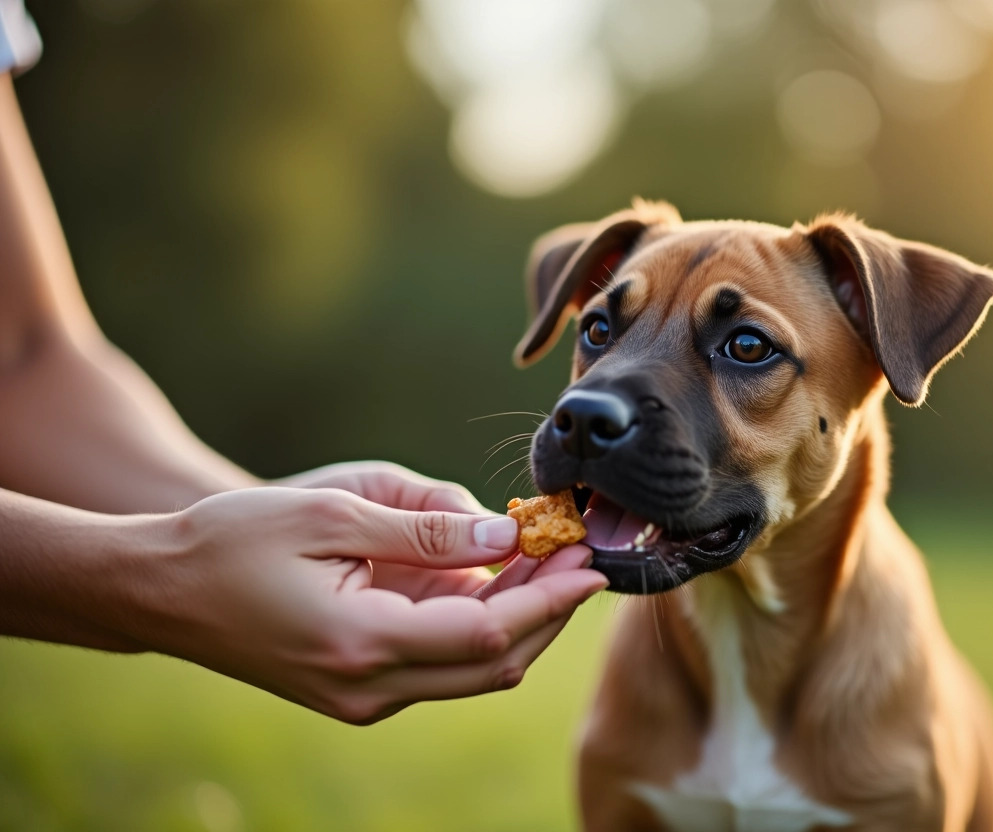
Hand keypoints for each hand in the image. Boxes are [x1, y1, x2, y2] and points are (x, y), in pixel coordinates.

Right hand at [121, 484, 604, 723]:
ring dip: (519, 616)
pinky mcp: (361, 688)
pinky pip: (442, 661)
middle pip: (494, 663)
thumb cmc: (237, 537)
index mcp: (363, 643)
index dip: (550, 601)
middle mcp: (370, 687)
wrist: (163, 590)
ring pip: (473, 669)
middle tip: (582, 552)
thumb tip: (507, 535)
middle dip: (548, 610)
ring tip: (550, 555)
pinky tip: (493, 573)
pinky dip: (478, 621)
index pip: (488, 634)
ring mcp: (365, 696)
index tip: (593, 564)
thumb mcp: (334, 512)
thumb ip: (427, 529)